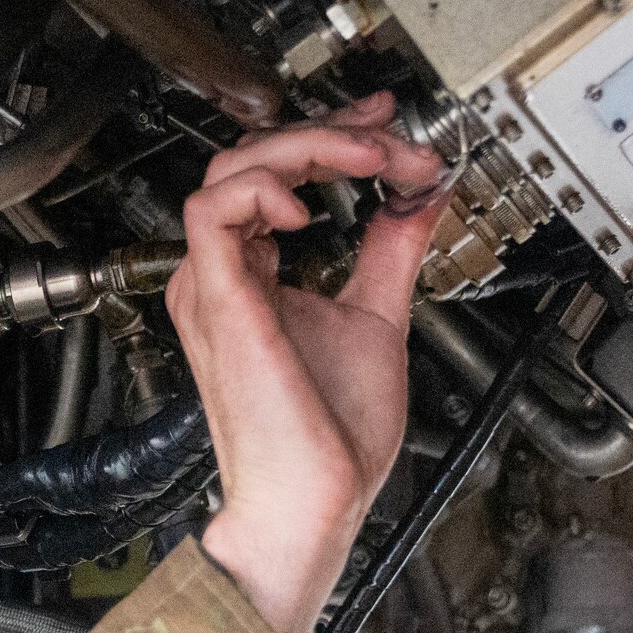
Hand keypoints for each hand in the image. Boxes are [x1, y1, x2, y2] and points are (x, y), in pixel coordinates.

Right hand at [165, 92, 445, 632]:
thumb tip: (419, 199)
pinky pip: (213, 211)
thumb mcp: (376, 319)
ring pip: (230, 170)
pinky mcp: (219, 301)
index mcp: (253, 280)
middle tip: (391, 144)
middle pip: (251, 159)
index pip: (275, 177)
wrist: (308, 500)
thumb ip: (390, 254)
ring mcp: (217, 288)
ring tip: (367, 164)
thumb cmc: (328, 441)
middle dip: (329, 134)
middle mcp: (226, 278)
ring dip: (305, 148)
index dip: (332, 139)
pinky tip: (312, 208)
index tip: (388, 132)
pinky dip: (264, 187)